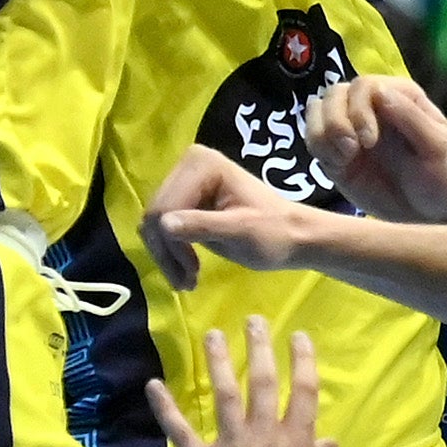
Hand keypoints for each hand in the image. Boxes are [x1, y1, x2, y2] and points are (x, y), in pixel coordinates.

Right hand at [145, 148, 320, 288]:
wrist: (293, 236)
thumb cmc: (274, 233)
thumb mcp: (241, 233)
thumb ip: (202, 226)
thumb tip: (163, 225)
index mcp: (202, 164)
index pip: (164, 208)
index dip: (172, 245)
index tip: (192, 275)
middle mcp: (189, 163)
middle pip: (155, 214)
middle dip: (167, 253)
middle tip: (187, 283)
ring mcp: (186, 179)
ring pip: (154, 223)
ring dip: (167, 256)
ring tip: (188, 281)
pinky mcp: (187, 197)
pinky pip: (163, 226)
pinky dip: (171, 251)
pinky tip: (188, 269)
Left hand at [150, 324, 331, 446]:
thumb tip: (330, 439)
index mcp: (297, 446)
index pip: (303, 391)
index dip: (302, 359)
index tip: (298, 334)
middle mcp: (266, 441)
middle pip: (263, 382)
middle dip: (259, 346)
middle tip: (253, 318)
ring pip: (225, 395)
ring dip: (218, 361)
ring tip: (212, 334)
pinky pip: (182, 432)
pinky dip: (166, 407)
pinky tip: (154, 385)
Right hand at [302, 75, 446, 225]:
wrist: (430, 214)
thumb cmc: (440, 176)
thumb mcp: (436, 146)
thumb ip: (411, 117)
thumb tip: (380, 91)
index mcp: (397, 95)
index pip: (364, 85)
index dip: (359, 109)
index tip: (369, 141)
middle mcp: (370, 106)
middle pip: (335, 93)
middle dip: (337, 120)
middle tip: (351, 150)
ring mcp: (350, 127)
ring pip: (317, 109)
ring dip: (323, 132)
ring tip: (343, 158)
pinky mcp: (335, 152)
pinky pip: (312, 137)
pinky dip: (318, 147)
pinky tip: (337, 165)